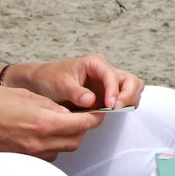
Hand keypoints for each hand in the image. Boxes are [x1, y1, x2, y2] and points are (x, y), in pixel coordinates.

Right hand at [0, 56, 143, 160]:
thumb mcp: (27, 96)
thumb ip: (52, 107)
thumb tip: (70, 115)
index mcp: (42, 122)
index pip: (82, 125)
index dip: (95, 118)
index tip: (99, 113)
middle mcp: (37, 143)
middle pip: (75, 141)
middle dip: (81, 129)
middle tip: (81, 117)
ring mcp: (26, 155)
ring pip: (60, 150)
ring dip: (65, 139)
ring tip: (57, 125)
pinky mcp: (17, 161)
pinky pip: (43, 156)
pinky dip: (49, 146)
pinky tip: (40, 135)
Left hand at [19, 54, 144, 110]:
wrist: (41, 83)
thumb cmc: (50, 78)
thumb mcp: (60, 84)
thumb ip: (76, 92)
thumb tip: (91, 101)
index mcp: (95, 64)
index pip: (112, 76)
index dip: (114, 91)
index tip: (110, 105)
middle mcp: (105, 71)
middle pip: (130, 80)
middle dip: (128, 94)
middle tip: (116, 108)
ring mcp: (108, 84)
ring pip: (133, 87)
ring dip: (130, 99)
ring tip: (117, 110)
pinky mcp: (107, 95)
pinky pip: (125, 98)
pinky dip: (125, 104)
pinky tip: (114, 112)